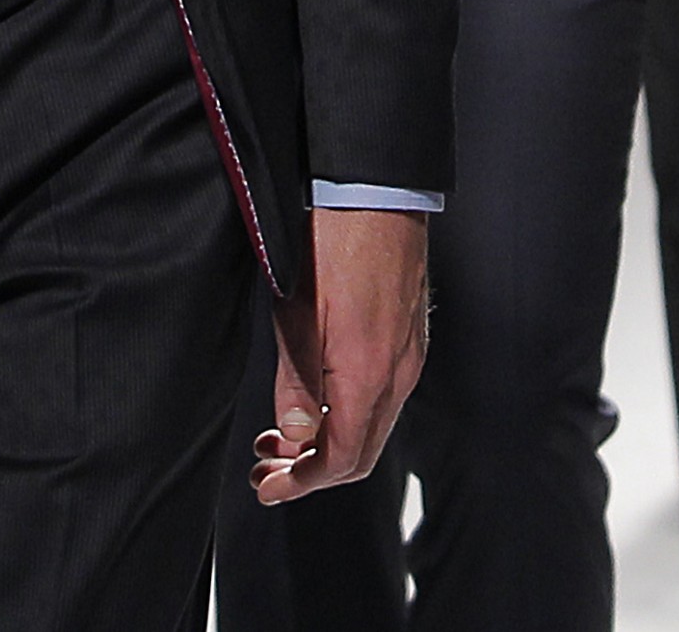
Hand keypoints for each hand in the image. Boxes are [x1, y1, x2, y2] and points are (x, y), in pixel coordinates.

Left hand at [257, 207, 428, 503]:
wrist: (377, 191)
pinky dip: (349, 414)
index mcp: (369, 376)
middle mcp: (399, 373)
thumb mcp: (296, 318)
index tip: (268, 487)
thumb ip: (294, 387)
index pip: (341, 459)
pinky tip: (318, 398)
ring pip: (373, 425)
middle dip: (312, 470)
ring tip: (283, 432)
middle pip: (362, 453)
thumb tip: (295, 437)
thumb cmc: (335, 244)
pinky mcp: (410, 336)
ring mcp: (410, 354)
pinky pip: (383, 396)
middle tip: (268, 466)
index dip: (301, 484)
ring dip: (329, 441)